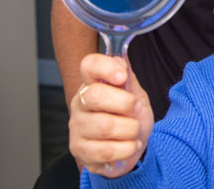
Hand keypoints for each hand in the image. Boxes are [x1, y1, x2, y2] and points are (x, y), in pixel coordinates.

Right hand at [69, 54, 153, 177]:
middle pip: (95, 96)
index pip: (88, 66)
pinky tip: (130, 145)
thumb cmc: (130, 115)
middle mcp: (80, 104)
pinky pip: (107, 151)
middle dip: (125, 103)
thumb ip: (128, 79)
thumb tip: (121, 62)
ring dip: (130, 129)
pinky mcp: (80, 151)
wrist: (131, 144)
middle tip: (136, 108)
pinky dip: (127, 148)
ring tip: (134, 130)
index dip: (105, 67)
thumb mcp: (135, 94)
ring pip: (105, 126)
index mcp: (93, 84)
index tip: (122, 76)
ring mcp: (77, 128)